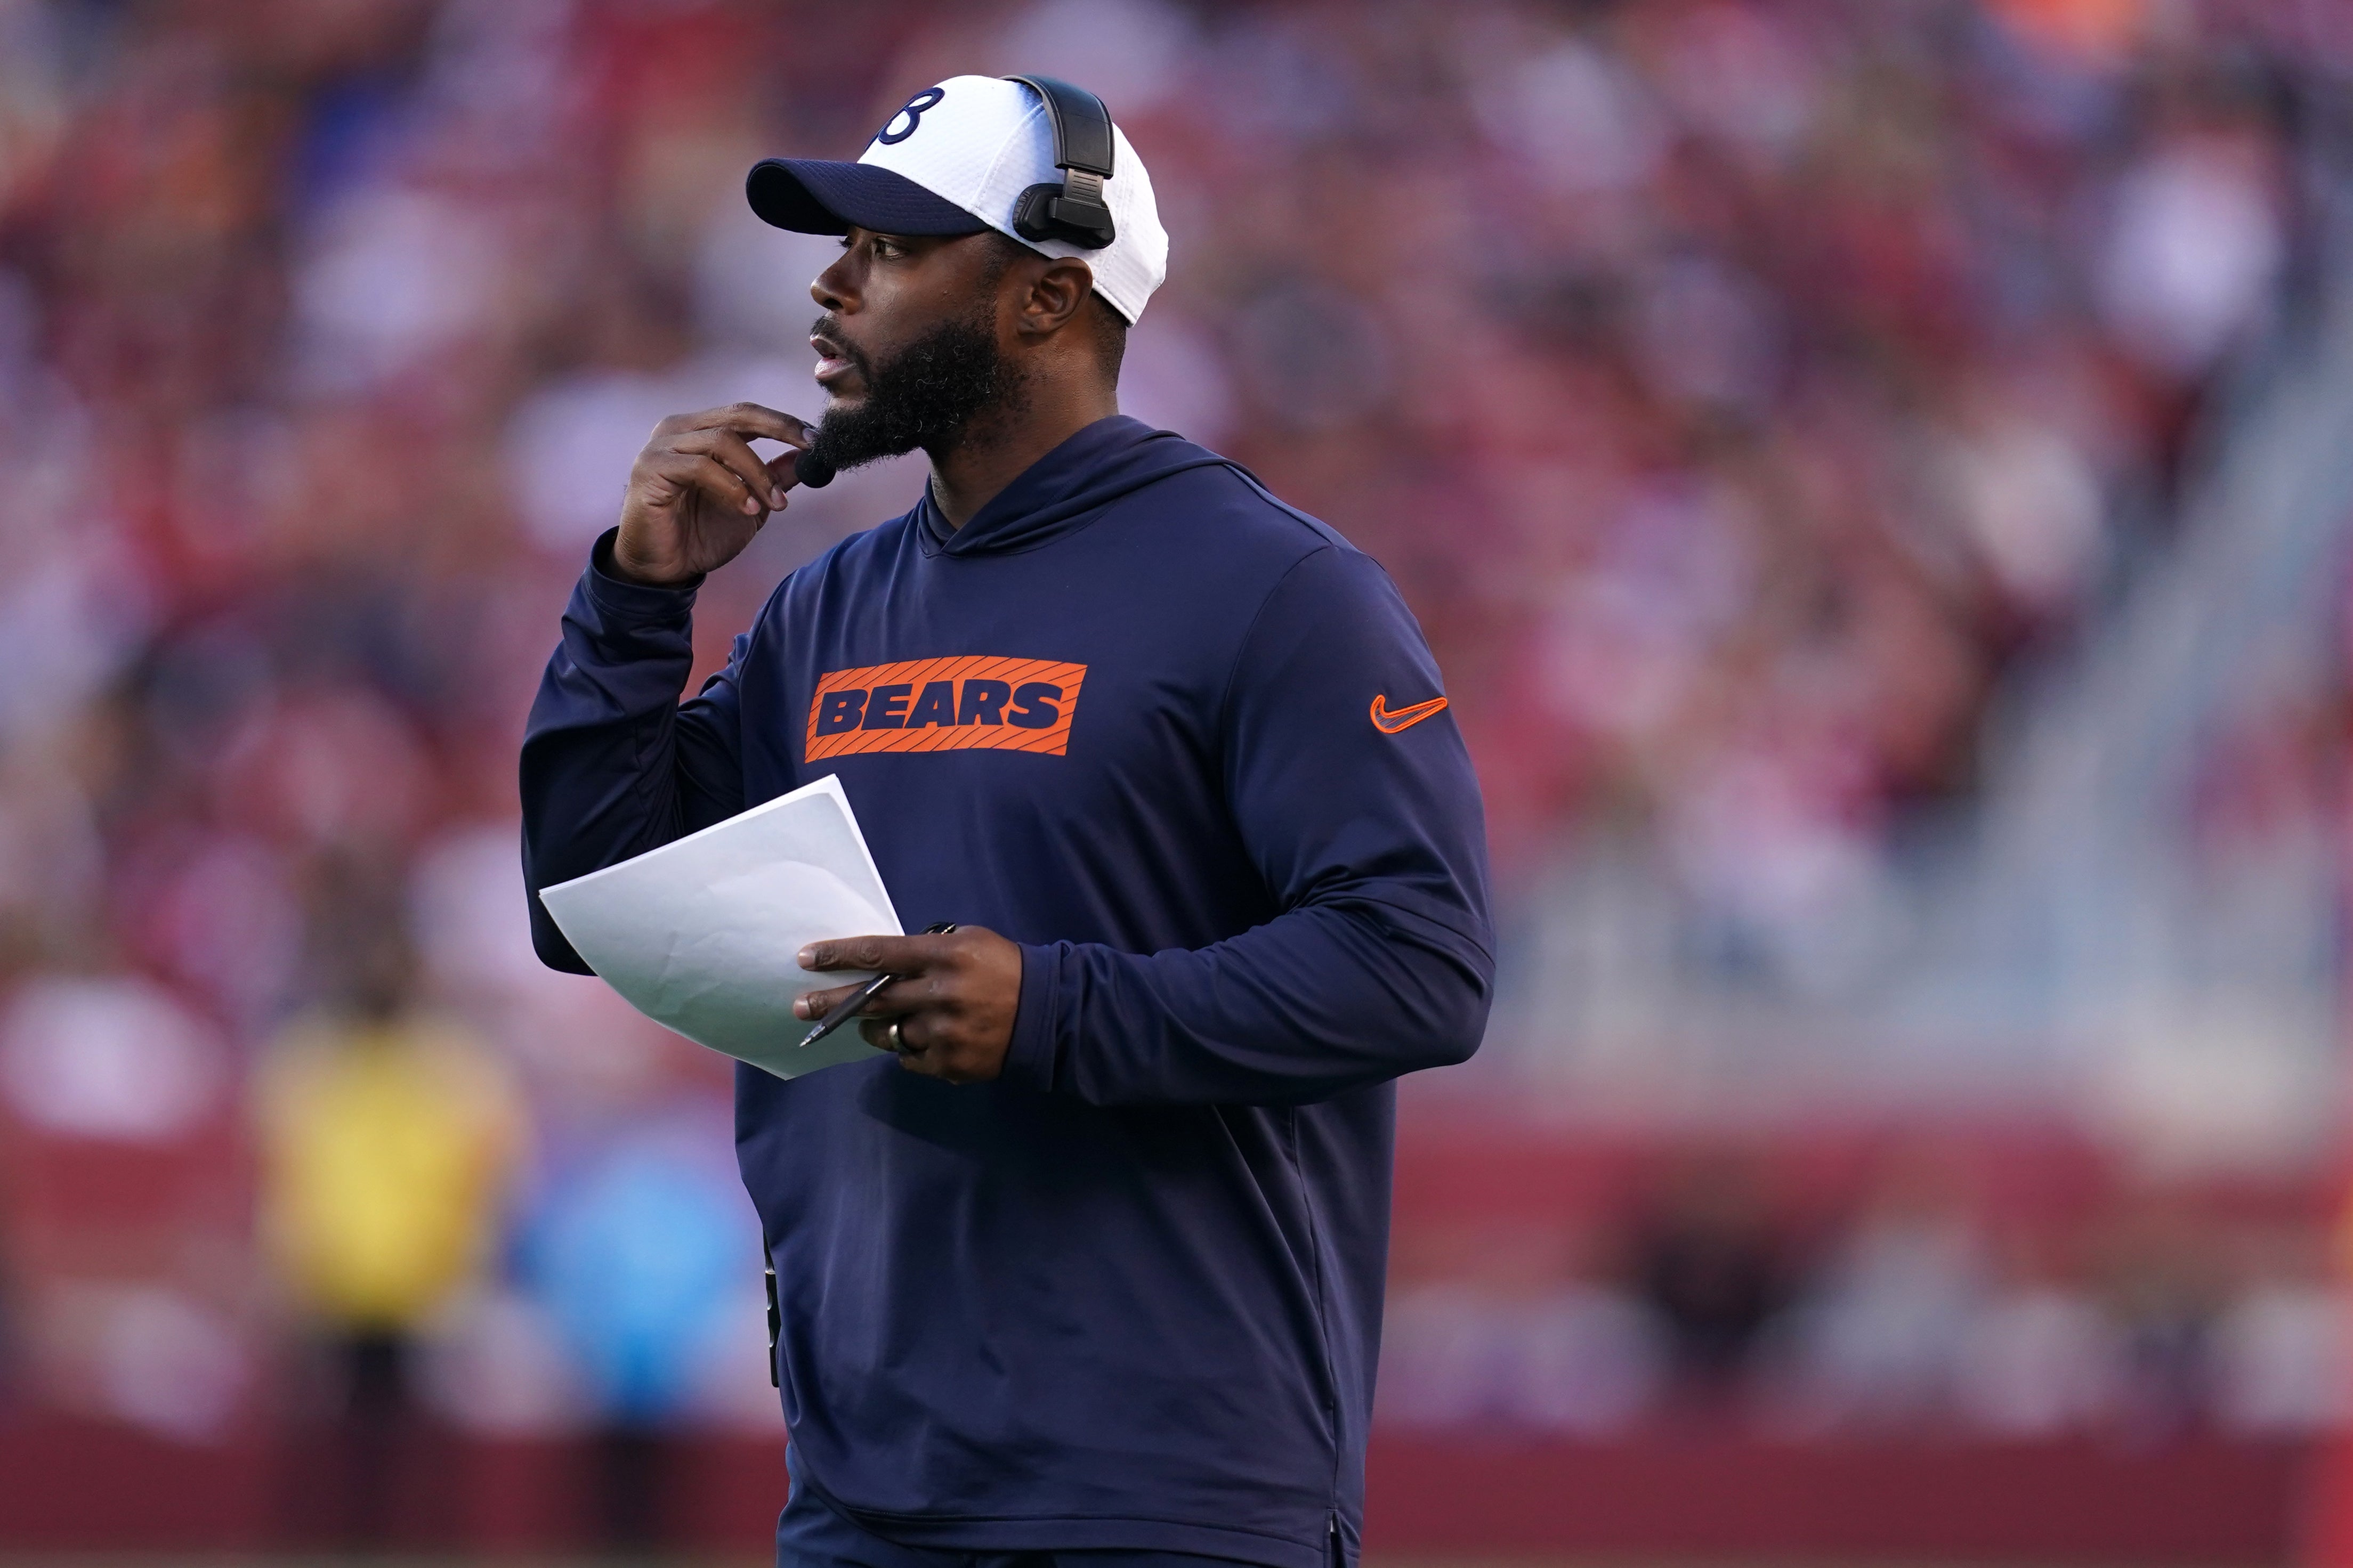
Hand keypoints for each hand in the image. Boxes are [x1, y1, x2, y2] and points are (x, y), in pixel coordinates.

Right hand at [610, 403, 811, 586]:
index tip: (818, 440)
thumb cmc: (700, 535)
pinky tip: (749, 509)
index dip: (784, 423)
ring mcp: (662, 445)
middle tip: (810, 449)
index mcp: (700, 431)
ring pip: (723, 440)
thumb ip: (773, 478)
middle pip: (738, 414)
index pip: (747, 414)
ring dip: (758, 473)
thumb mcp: (751, 505)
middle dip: (780, 429)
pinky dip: (733, 487)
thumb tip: (807, 458)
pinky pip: (702, 467)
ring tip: (776, 504)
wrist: (663, 569)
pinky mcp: (651, 467)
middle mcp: (679, 429)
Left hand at [795, 927, 1021, 1083]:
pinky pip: (909, 1058)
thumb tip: (876, 963)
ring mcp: (944, 1032)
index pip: (878, 953)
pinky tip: (928, 1038)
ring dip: (879, 1027)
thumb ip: (923, 951)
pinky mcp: (949, 1063)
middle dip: (830, 1003)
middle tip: (800, 1006)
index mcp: (943, 956)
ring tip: (884, 1021)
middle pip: (870, 999)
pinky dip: (910, 1048)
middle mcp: (940, 993)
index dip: (838, 956)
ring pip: (887, 1033)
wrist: (1048, 1013)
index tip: (806, 958)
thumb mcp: (967, 943)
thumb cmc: (1002, 968)